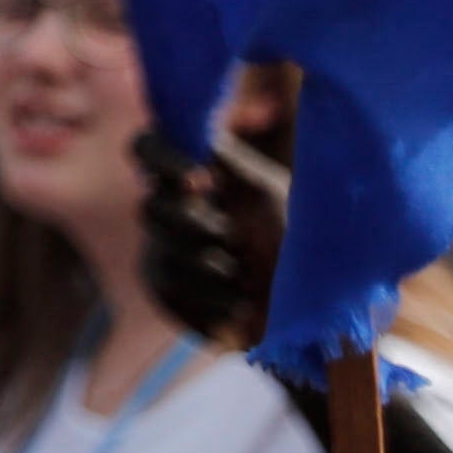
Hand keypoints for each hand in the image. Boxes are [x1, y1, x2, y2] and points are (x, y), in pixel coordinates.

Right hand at [136, 122, 287, 346]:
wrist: (303, 306)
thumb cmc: (292, 237)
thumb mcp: (271, 195)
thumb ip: (235, 167)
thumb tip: (204, 147)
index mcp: (192, 172)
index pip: (148, 147)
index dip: (161, 159)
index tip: (199, 181)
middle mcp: (168, 206)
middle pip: (151, 206)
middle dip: (196, 225)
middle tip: (235, 239)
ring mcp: (160, 248)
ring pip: (164, 251)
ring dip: (213, 265)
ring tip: (248, 276)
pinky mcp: (163, 288)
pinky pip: (172, 289)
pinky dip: (213, 297)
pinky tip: (240, 301)